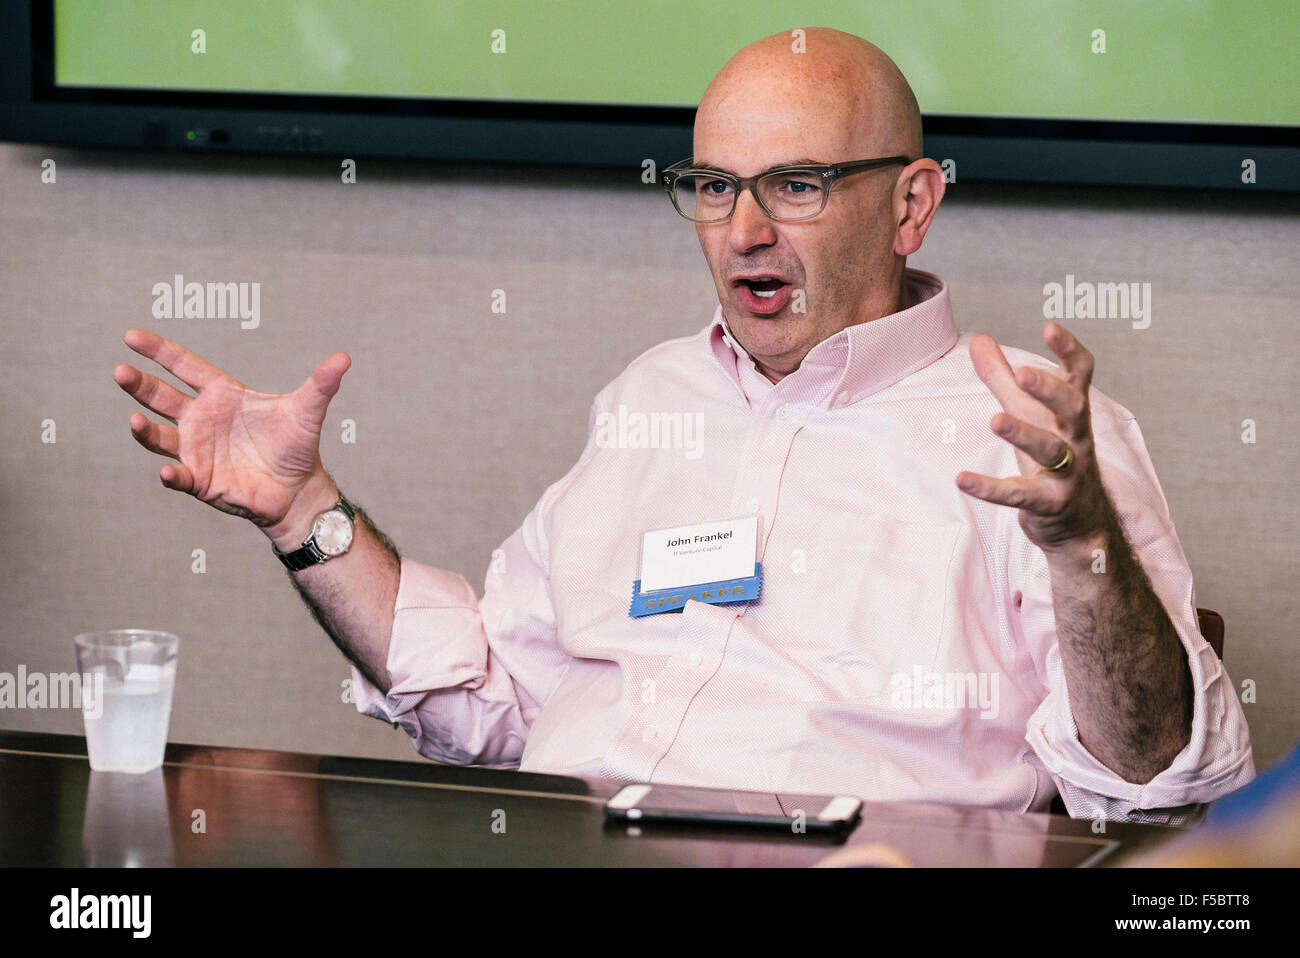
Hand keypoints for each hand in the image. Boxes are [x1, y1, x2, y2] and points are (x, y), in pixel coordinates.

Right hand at [114, 329, 350, 535]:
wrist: (298, 490)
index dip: (159, 351)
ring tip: (136, 421)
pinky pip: (179, 476)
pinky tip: (168, 470)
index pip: (184, 367)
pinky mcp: (200, 480)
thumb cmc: (296, 446)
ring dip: (145, 430)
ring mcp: (196, 449)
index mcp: (221, 394)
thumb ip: (321, 385)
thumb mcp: (308, 412)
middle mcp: (201, 419)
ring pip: (158, 436)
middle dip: (139, 384)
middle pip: (161, 397)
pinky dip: (171, 473)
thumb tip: (344, 358)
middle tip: (120, 371)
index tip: (131, 336)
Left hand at [957, 322, 1115, 551]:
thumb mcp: (1027, 413)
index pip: (1079, 375)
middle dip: (1051, 390)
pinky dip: (990, 488)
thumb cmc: (1053, 456)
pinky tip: (962, 479)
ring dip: (1024, 434)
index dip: (1068, 350)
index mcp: (1071, 412)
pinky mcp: (1048, 503)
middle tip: (1025, 373)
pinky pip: (1019, 495)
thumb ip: (1002, 377)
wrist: (1080, 523)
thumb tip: (979, 338)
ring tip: (996, 420)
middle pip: (1072, 408)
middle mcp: (1075, 438)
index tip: (1050, 327)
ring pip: (1050, 450)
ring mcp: (1066, 473)